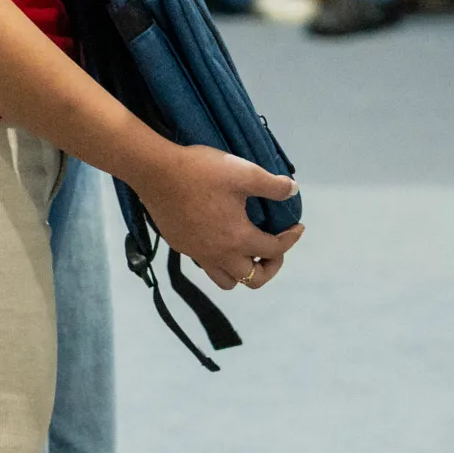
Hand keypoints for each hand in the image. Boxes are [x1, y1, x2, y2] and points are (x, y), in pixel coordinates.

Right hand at [133, 143, 303, 287]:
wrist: (156, 172)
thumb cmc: (201, 171)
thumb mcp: (244, 172)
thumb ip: (273, 185)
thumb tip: (293, 191)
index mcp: (238, 238)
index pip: (274, 250)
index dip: (290, 239)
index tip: (297, 227)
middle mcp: (219, 254)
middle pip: (253, 280)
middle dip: (271, 266)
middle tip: (274, 247)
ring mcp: (198, 254)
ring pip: (227, 281)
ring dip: (243, 270)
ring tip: (248, 250)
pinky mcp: (182, 247)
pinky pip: (207, 267)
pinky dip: (221, 261)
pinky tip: (221, 238)